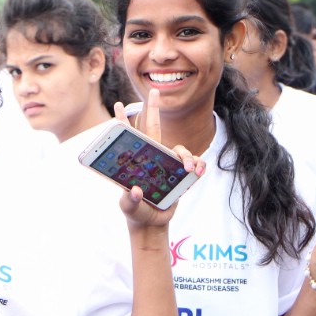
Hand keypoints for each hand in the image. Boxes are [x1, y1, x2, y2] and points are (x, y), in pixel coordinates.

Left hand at [113, 89, 204, 229]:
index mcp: (138, 163)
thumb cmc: (137, 213)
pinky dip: (199, 166)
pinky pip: (194, 165)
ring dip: (186, 155)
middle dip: (153, 108)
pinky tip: (199, 172)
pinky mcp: (182, 175)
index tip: (117, 104)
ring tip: (189, 168)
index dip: (123, 121)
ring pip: (179, 149)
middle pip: (154, 128)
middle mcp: (153, 158)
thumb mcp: (130, 208)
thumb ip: (130, 201)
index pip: (130, 138)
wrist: (152, 224)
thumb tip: (135, 190)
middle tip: (154, 91)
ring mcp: (168, 164)